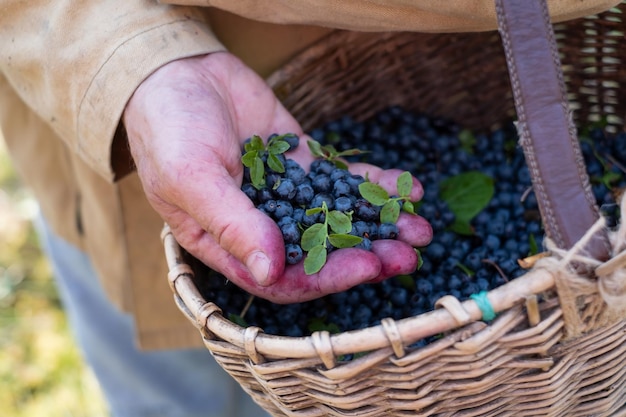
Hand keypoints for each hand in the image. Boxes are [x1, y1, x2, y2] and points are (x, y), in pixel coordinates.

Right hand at [123, 52, 431, 302]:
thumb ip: (232, 224)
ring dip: (380, 227)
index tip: (366, 267)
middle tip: (408, 257)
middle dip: (365, 257)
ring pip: (339, 219)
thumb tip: (269, 271)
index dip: (325, 278)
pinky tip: (410, 188)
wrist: (179, 72)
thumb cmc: (169, 130)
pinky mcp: (304, 164)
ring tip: (422, 229)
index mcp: (228, 244)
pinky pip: (343, 180)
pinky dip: (375, 186)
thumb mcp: (193, 178)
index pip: (282, 279)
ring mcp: (287, 195)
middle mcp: (262, 226)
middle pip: (320, 254)